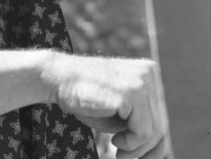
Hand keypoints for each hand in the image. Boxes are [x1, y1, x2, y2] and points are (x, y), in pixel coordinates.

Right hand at [44, 53, 170, 158]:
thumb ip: (142, 121)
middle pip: (163, 125)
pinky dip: (131, 145)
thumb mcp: (121, 110)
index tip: (140, 156)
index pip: (165, 116)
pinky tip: (115, 142)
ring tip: (120, 153)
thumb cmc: (86, 97)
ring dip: (138, 150)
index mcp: (149, 73)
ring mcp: (141, 81)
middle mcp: (150, 73)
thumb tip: (166, 150)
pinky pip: (144, 132)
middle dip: (148, 151)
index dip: (155, 143)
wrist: (58, 79)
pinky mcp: (131, 93)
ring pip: (156, 132)